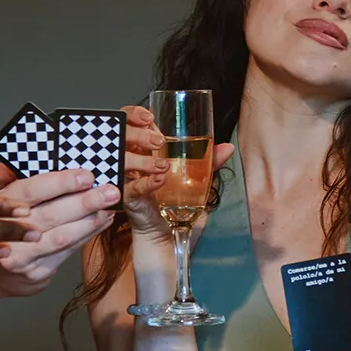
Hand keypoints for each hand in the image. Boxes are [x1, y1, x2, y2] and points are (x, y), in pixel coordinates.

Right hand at [0, 164, 121, 298]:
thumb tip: (18, 158)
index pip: (30, 193)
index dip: (60, 183)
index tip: (86, 174)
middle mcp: (7, 236)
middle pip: (51, 216)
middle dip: (85, 202)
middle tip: (109, 190)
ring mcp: (22, 258)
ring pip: (61, 238)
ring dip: (90, 222)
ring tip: (110, 207)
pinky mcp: (36, 275)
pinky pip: (66, 254)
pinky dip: (86, 236)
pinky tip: (100, 222)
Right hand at [118, 104, 235, 248]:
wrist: (170, 235)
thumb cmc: (178, 205)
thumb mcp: (197, 181)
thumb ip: (210, 164)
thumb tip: (228, 148)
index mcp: (142, 151)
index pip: (129, 124)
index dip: (134, 114)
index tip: (149, 116)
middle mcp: (131, 163)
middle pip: (122, 138)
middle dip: (138, 134)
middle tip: (157, 139)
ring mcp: (127, 181)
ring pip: (123, 162)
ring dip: (143, 159)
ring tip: (163, 164)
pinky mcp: (129, 200)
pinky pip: (133, 188)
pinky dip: (147, 183)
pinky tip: (160, 180)